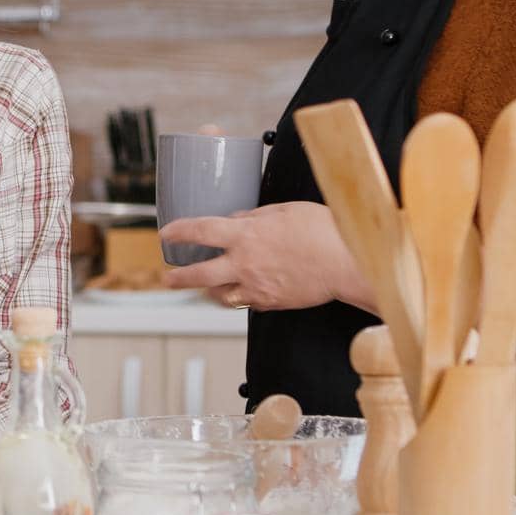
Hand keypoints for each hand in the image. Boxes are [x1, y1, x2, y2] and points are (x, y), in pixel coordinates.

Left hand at [159, 201, 360, 311]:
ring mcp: (256, 287)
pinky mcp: (270, 302)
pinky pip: (246, 303)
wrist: (349, 263)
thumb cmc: (323, 230)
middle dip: (178, 278)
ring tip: (206, 287)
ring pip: (219, 295)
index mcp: (246, 236)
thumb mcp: (285, 211)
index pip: (200, 231)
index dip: (178, 232)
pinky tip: (242, 291)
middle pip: (198, 274)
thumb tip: (236, 220)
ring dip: (209, 290)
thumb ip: (254, 217)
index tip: (166, 233)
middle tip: (168, 279)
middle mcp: (244, 263)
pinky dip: (240, 297)